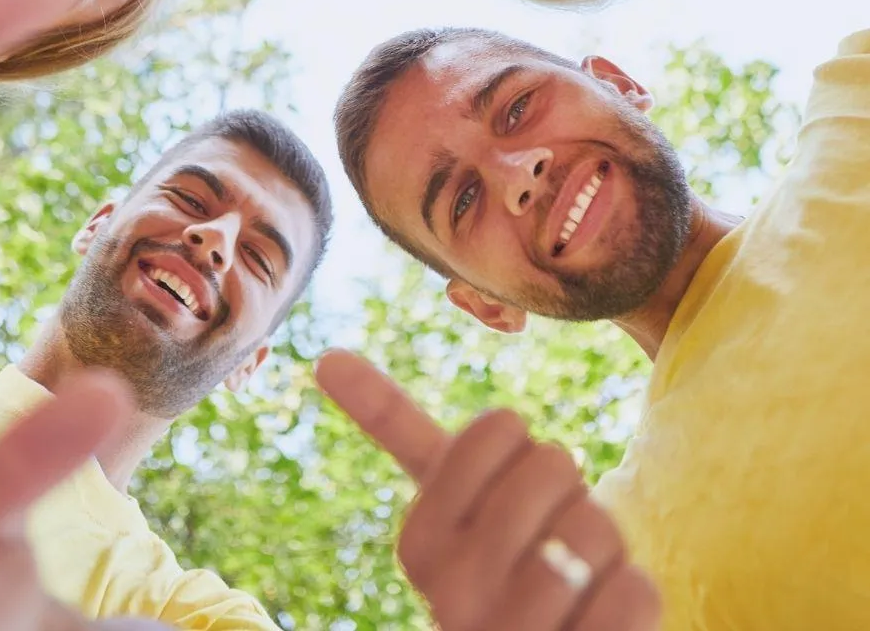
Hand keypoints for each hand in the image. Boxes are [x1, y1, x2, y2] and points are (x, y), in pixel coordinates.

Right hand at [316, 351, 659, 630]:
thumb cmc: (499, 554)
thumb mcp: (446, 499)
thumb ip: (390, 425)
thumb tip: (325, 356)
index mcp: (417, 542)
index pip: (499, 426)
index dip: (522, 447)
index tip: (508, 495)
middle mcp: (451, 595)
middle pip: (551, 463)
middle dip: (567, 490)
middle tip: (547, 538)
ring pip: (596, 525)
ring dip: (605, 545)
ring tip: (574, 584)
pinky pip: (636, 588)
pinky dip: (631, 594)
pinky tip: (596, 620)